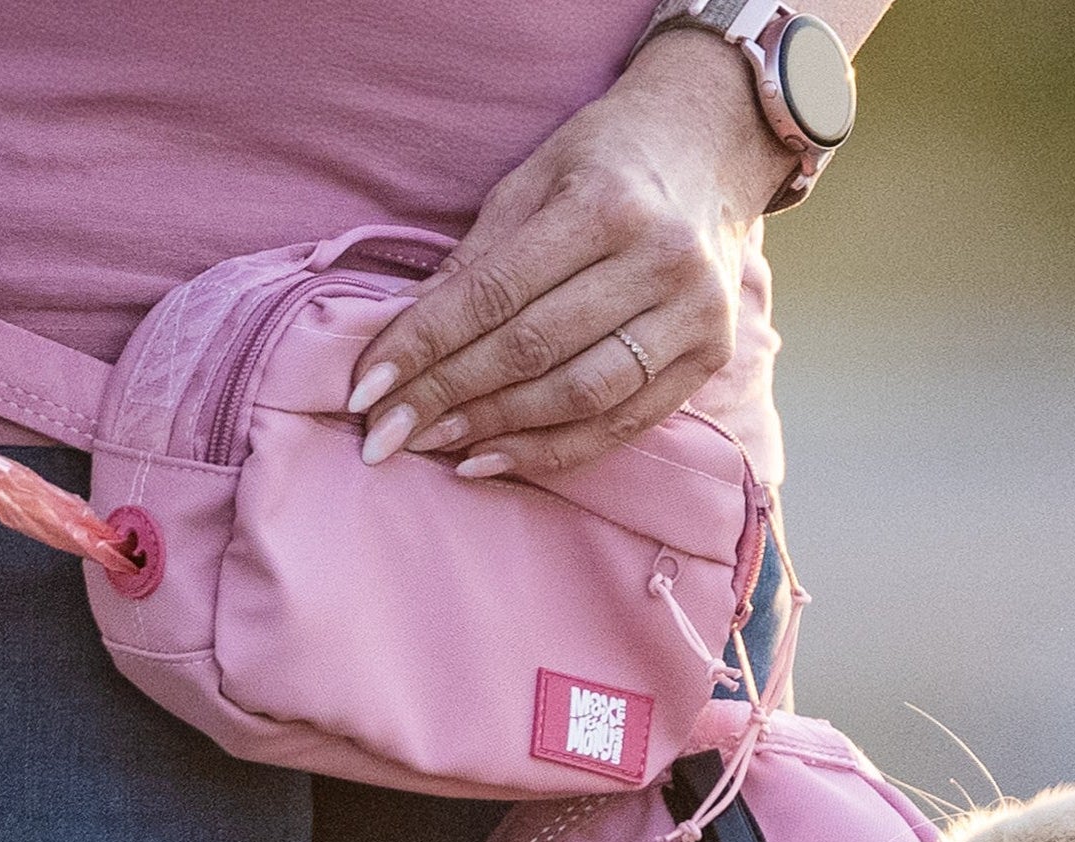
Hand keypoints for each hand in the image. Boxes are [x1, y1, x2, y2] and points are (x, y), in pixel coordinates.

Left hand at [345, 29, 797, 481]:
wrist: (710, 149)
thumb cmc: (604, 165)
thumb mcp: (531, 182)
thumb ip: (473, 262)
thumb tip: (398, 338)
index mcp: (606, 204)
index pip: (494, 294)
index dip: (423, 346)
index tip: (364, 390)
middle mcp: (660, 260)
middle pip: (532, 351)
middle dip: (446, 397)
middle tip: (384, 434)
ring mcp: (694, 314)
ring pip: (578, 398)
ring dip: (494, 430)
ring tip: (432, 445)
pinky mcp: (709, 357)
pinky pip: (618, 426)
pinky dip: (549, 452)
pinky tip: (491, 458)